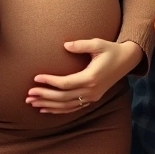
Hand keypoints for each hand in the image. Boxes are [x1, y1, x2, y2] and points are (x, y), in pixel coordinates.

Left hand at [27, 39, 141, 114]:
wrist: (126, 60)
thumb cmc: (110, 49)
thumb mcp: (97, 43)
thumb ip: (81, 44)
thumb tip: (65, 45)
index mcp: (91, 77)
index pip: (66, 83)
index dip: (50, 82)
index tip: (36, 78)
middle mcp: (91, 91)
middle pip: (63, 97)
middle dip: (45, 96)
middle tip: (28, 94)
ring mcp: (92, 97)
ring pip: (66, 106)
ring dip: (48, 105)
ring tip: (32, 103)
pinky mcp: (92, 99)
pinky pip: (72, 108)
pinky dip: (58, 110)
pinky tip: (46, 109)